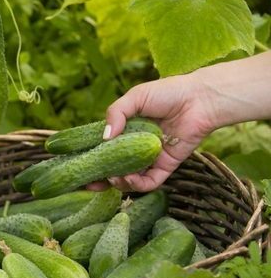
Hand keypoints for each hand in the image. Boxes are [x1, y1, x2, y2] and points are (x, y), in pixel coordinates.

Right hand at [93, 73, 217, 191]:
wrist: (199, 99)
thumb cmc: (167, 93)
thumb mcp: (135, 97)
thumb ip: (116, 113)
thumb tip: (103, 138)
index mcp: (124, 131)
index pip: (102, 149)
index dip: (90, 158)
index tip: (78, 166)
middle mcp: (134, 147)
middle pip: (112, 168)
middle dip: (100, 178)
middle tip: (90, 184)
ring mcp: (149, 159)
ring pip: (129, 179)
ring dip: (119, 182)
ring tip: (114, 177)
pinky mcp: (165, 167)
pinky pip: (149, 182)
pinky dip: (138, 184)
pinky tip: (130, 179)